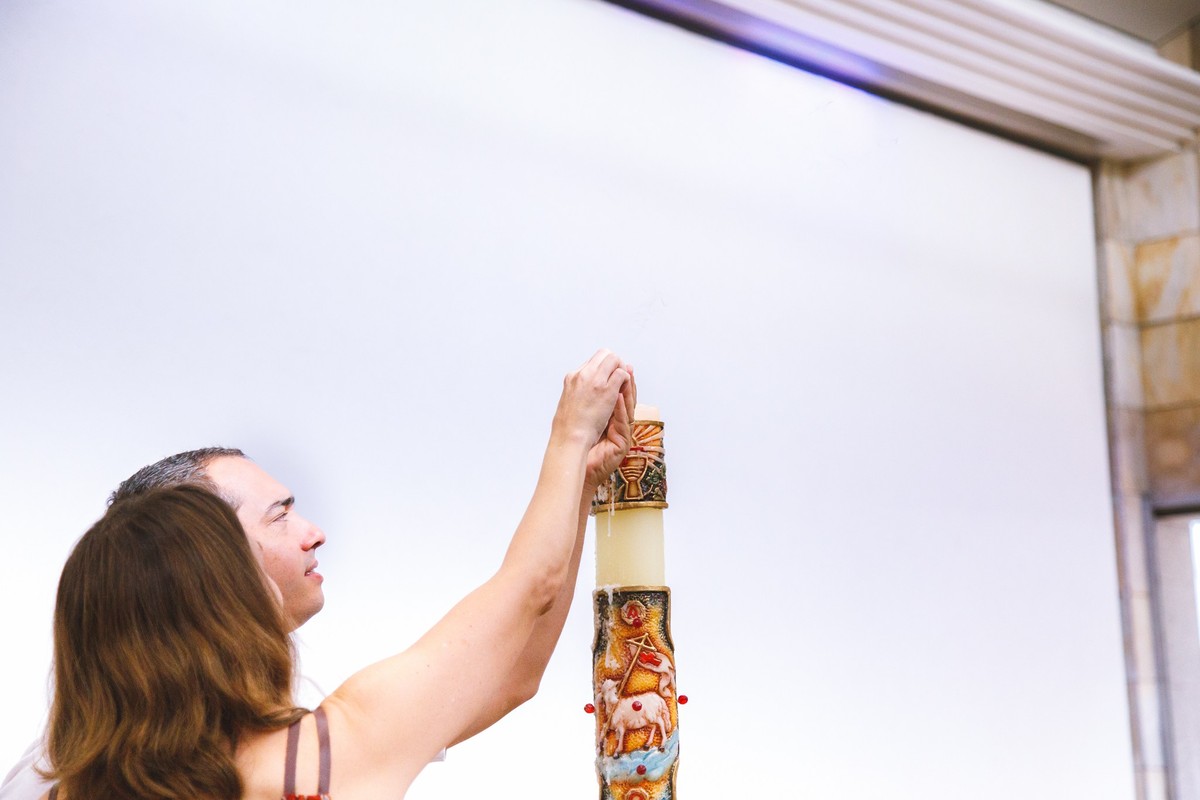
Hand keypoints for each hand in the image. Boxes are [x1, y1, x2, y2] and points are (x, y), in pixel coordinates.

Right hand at [553, 349, 631, 446]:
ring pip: (615, 360)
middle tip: (619, 377)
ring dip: (621, 370)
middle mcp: (583, 374)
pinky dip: (626, 380)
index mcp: (572, 377)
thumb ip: (578, 391)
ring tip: (622, 383)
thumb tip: (586, 391)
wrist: (569, 437)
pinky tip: (623, 390)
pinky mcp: (607, 389)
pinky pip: (622, 374)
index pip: (593, 361)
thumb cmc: (568, 426)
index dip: (603, 367)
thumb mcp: (568, 400)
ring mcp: (595, 380)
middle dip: (614, 363)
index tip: (608, 377)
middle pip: (605, 354)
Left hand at [584, 363, 636, 491]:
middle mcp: (618, 424)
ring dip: (627, 392)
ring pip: (628, 410)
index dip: (620, 379)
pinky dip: (620, 410)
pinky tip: (617, 397)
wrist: (574, 465)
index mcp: (610, 416)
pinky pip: (623, 424)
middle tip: (627, 368)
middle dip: (627, 383)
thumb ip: (592, 400)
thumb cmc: (577, 443)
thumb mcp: (586, 415)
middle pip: (628, 400)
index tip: (619, 365)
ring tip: (625, 378)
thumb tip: (589, 376)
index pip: (619, 394)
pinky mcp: (621, 444)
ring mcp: (621, 434)